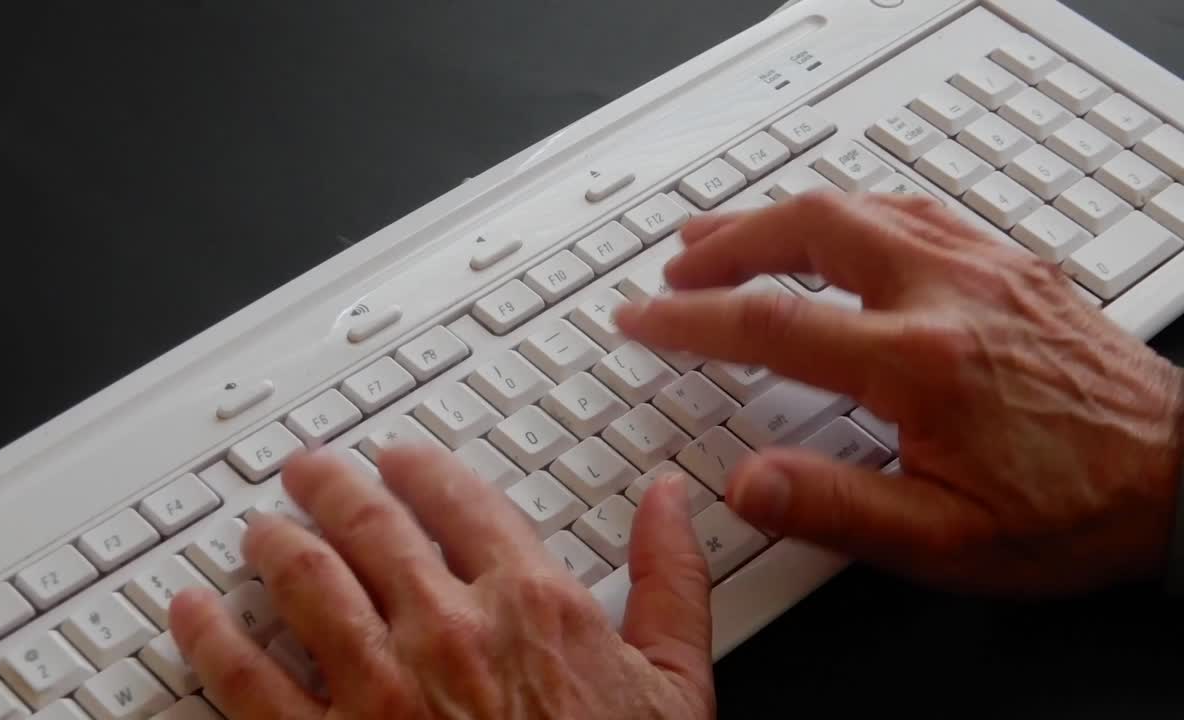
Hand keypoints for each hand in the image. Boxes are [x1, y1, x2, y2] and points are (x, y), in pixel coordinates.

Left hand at [168, 448, 714, 719]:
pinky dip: (210, 637)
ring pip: (304, 580)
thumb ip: (670, 579)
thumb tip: (670, 500)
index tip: (401, 459)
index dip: (421, 467)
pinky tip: (192, 613)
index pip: (459, 498)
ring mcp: (379, 689)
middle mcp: (447, 629)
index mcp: (529, 603)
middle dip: (330, 485)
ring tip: (259, 529)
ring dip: (273, 542)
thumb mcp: (673, 684)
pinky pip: (246, 681)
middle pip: (369, 523)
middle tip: (309, 472)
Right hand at [614, 191, 1183, 594]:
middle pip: (809, 228)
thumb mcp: (943, 541)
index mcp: (921, 363)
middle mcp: (949, 294)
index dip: (690, 319)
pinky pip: (912, 205)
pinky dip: (850, 208)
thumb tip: (745, 481)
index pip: (771, 323)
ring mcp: (982, 266)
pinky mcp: (1007, 263)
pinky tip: (833, 222)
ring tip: (727, 234)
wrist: (1178, 479)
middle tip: (676, 267)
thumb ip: (834, 508)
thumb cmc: (1071, 512)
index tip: (644, 318)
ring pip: (859, 203)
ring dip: (780, 215)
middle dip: (726, 242)